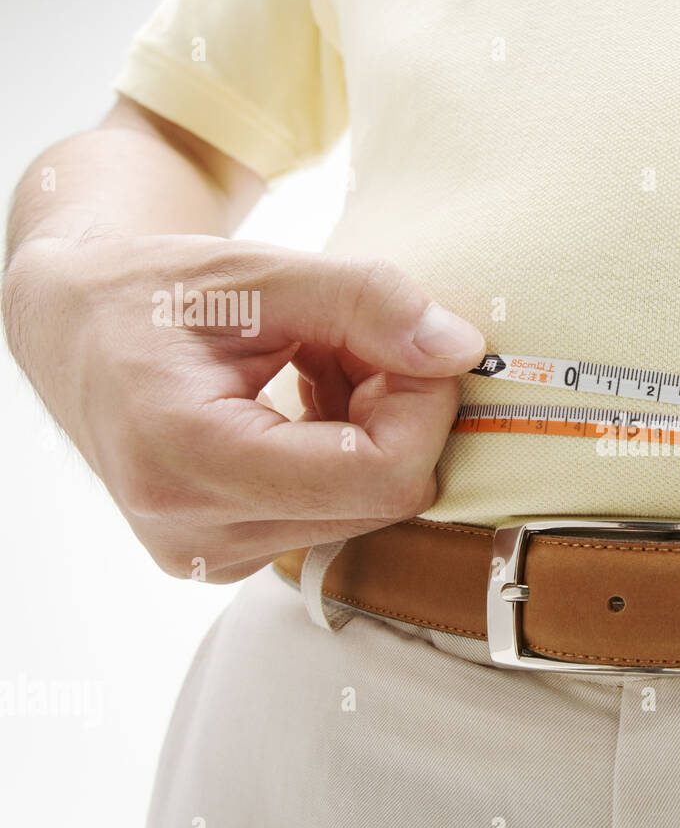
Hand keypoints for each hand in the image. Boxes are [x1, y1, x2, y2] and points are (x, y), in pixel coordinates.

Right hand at [2, 235, 484, 582]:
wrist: (72, 332)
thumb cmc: (151, 292)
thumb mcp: (258, 270)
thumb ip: (365, 301)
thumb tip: (459, 351)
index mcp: (188, 457)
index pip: (378, 472)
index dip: (424, 406)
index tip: (410, 343)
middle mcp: (196, 532)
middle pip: (382, 495)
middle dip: (396, 412)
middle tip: (350, 342)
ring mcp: (212, 556)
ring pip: (369, 506)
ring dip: (370, 429)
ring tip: (312, 365)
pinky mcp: (230, 558)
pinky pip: (339, 514)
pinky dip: (345, 454)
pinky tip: (302, 404)